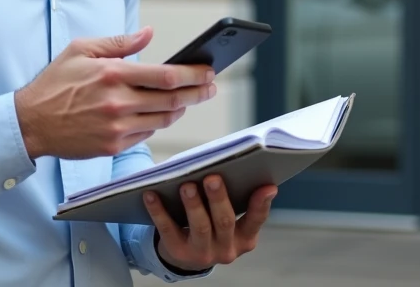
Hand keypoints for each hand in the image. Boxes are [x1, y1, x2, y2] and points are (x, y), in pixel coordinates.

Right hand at [14, 27, 215, 159]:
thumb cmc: (55, 83)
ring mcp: (117, 127)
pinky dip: (158, 123)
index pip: (166, 76)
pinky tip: (161, 114)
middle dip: (198, 92)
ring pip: (164, 119)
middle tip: (211, 87)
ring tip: (189, 99)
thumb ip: (119, 42)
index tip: (207, 71)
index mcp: (112, 74)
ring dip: (181, 109)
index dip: (193, 74)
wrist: (31, 122)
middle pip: (172, 99)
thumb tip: (149, 34)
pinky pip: (147, 134)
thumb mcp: (81, 50)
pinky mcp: (113, 146)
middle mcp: (118, 103)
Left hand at [143, 175, 275, 272]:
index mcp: (245, 238)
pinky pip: (168, 230)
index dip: (261, 203)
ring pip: (200, 227)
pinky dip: (159, 211)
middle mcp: (227, 249)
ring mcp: (203, 253)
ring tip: (186, 185)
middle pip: (225, 222)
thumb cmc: (211, 223)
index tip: (268, 185)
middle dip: (219, 198)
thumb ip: (234, 196)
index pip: (256, 219)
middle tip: (212, 177)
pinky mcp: (178, 253)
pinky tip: (151, 194)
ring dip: (193, 205)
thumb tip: (232, 165)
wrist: (187, 255)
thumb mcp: (227, 216)